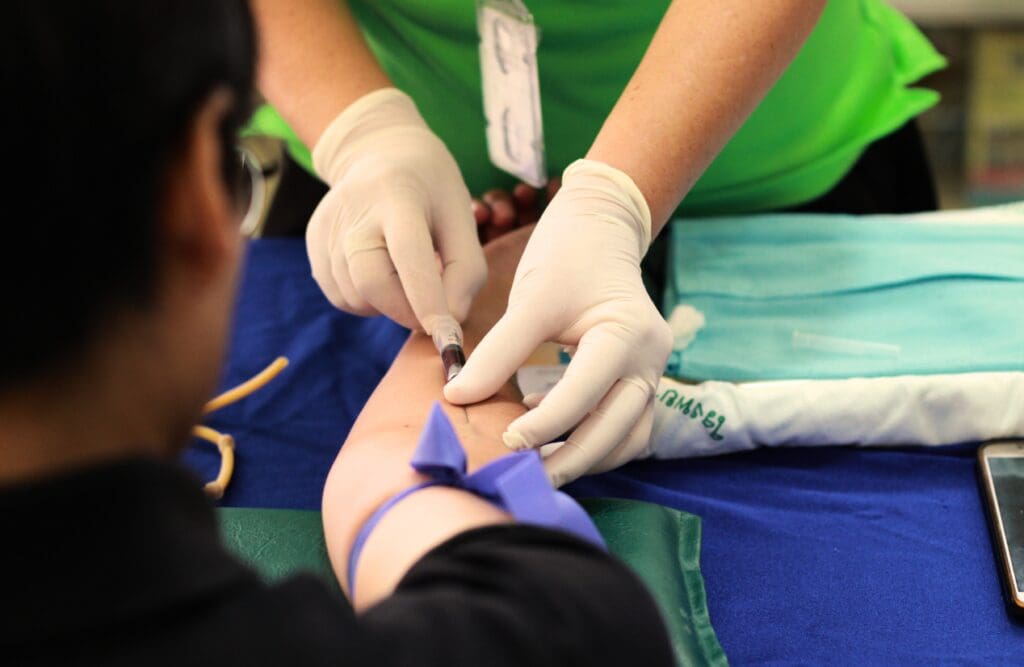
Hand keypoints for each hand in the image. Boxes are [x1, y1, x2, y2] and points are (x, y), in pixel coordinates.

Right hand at [306, 88, 485, 332]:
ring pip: (356, 297)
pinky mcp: (314, 244)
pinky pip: (341, 296)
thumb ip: (466, 270)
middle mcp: (354, 210)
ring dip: (388, 305)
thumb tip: (451, 321)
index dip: (428, 299)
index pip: (409, 254)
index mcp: (398, 195)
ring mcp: (327, 228)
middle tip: (431, 312)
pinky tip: (382, 273)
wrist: (379, 152)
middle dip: (406, 311)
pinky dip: (367, 300)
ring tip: (405, 275)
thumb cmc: (431, 189)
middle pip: (372, 283)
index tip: (448, 335)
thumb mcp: (462, 216)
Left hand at [445, 160, 672, 485]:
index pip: (585, 394)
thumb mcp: (531, 299)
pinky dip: (593, 442)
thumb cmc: (566, 255)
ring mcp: (652, 374)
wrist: (601, 227)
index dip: (543, 424)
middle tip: (521, 477)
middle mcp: (651, 361)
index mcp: (629, 335)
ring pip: (626, 439)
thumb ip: (498, 352)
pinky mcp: (641, 381)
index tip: (503, 441)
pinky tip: (550, 438)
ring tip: (536, 469)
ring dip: (585, 459)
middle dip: (569, 459)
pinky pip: (624, 428)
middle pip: (616, 431)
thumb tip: (457, 397)